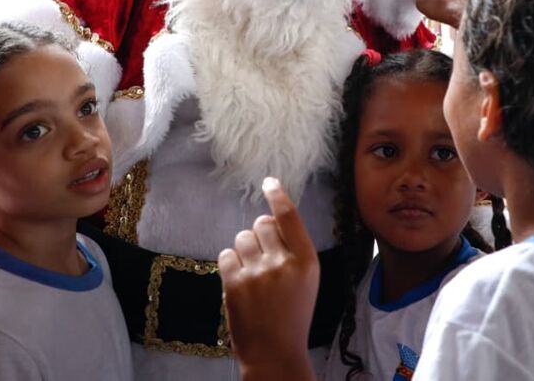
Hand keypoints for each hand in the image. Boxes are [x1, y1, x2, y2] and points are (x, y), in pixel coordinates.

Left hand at [218, 177, 319, 380]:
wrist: (275, 352)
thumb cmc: (293, 315)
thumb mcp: (307, 280)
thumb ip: (293, 250)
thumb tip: (270, 221)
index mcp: (307, 260)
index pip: (289, 217)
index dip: (278, 196)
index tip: (269, 182)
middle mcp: (283, 262)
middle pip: (261, 224)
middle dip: (259, 234)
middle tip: (262, 254)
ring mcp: (257, 272)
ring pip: (241, 237)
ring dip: (244, 249)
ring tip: (252, 271)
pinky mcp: (235, 284)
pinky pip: (226, 255)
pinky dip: (230, 263)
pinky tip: (239, 279)